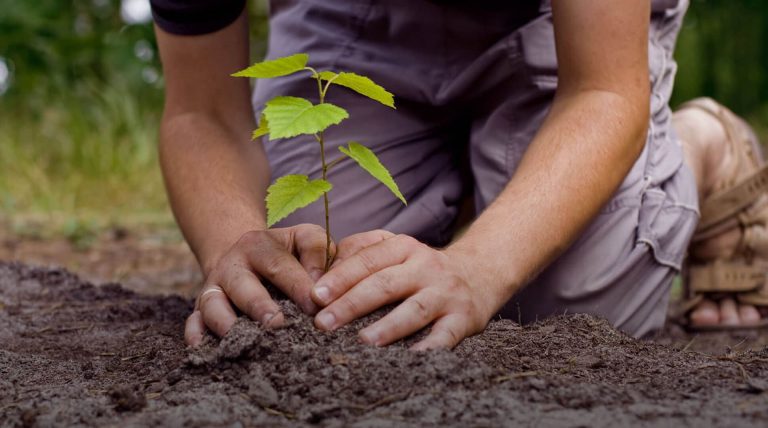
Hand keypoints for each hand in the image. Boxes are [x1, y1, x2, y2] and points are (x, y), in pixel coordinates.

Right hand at [185, 224, 333, 345]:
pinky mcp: (201, 308)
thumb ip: (317, 252)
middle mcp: (232, 265)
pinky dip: (195, 335)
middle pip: (242, 286)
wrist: (246, 255)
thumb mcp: (303, 238)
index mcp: (258, 245)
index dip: (297, 286)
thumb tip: (320, 288)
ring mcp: (213, 287)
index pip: (278, 265)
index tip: (315, 307)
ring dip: (227, 323)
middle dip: (260, 306)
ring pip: (213, 304)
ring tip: (247, 341)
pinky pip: (192, 322)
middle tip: (278, 325)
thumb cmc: (286, 252)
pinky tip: (204, 349)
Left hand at [310, 230, 496, 349]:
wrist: (480, 274)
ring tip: (363, 341)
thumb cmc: (422, 268)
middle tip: (323, 323)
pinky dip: (429, 348)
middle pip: (385, 284)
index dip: (340, 277)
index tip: (315, 296)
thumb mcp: (397, 249)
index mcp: (404, 248)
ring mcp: (446, 293)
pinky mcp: (464, 319)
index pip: (368, 260)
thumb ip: (362, 252)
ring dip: (388, 327)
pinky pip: (445, 336)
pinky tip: (410, 359)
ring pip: (414, 310)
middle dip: (352, 304)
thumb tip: (322, 268)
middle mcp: (426, 267)